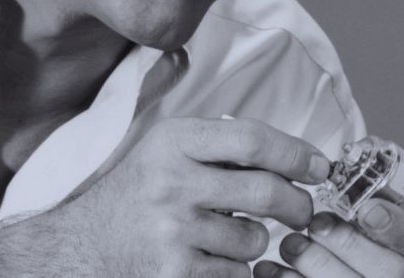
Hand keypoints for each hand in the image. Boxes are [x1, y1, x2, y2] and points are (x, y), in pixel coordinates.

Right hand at [49, 116, 330, 276]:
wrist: (83, 246)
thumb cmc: (138, 192)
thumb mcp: (168, 148)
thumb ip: (222, 144)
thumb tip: (299, 156)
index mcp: (174, 141)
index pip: (253, 139)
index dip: (297, 153)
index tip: (320, 166)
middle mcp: (172, 183)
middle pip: (266, 191)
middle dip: (298, 204)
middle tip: (303, 210)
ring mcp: (172, 232)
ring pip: (255, 240)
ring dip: (258, 241)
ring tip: (233, 234)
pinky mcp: (174, 273)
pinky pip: (236, 272)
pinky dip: (235, 268)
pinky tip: (212, 257)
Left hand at [254, 200, 403, 277]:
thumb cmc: (365, 262)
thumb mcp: (383, 237)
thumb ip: (371, 213)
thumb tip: (340, 178)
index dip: (396, 227)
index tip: (367, 208)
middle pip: (387, 271)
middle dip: (348, 243)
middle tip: (318, 223)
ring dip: (313, 264)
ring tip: (291, 245)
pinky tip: (271, 269)